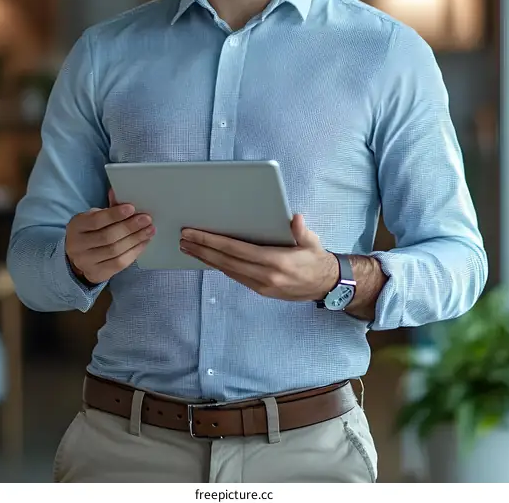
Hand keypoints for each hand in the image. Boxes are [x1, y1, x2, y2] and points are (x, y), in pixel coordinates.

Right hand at [66, 189, 154, 284]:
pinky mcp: (97, 274)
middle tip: (146, 219)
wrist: (78, 258)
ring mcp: (86, 262)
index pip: (96, 220)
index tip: (132, 208)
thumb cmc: (91, 231)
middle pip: (108, 237)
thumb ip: (108, 208)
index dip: (115, 214)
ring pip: (115, 251)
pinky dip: (135, 252)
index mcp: (76, 226)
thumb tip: (119, 192)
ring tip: (150, 230)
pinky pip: (120, 263)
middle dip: (130, 227)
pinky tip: (144, 242)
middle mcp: (77, 245)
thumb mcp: (94, 217)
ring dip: (136, 239)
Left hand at [180, 214, 338, 301]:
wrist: (325, 285)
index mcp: (276, 262)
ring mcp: (262, 285)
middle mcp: (266, 276)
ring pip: (228, 271)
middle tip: (183, 240)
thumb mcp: (313, 242)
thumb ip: (302, 231)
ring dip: (207, 259)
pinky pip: (236, 276)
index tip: (195, 234)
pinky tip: (209, 258)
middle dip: (202, 250)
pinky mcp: (261, 290)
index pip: (237, 250)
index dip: (213, 241)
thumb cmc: (316, 258)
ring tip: (189, 248)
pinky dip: (220, 266)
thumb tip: (295, 218)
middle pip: (226, 262)